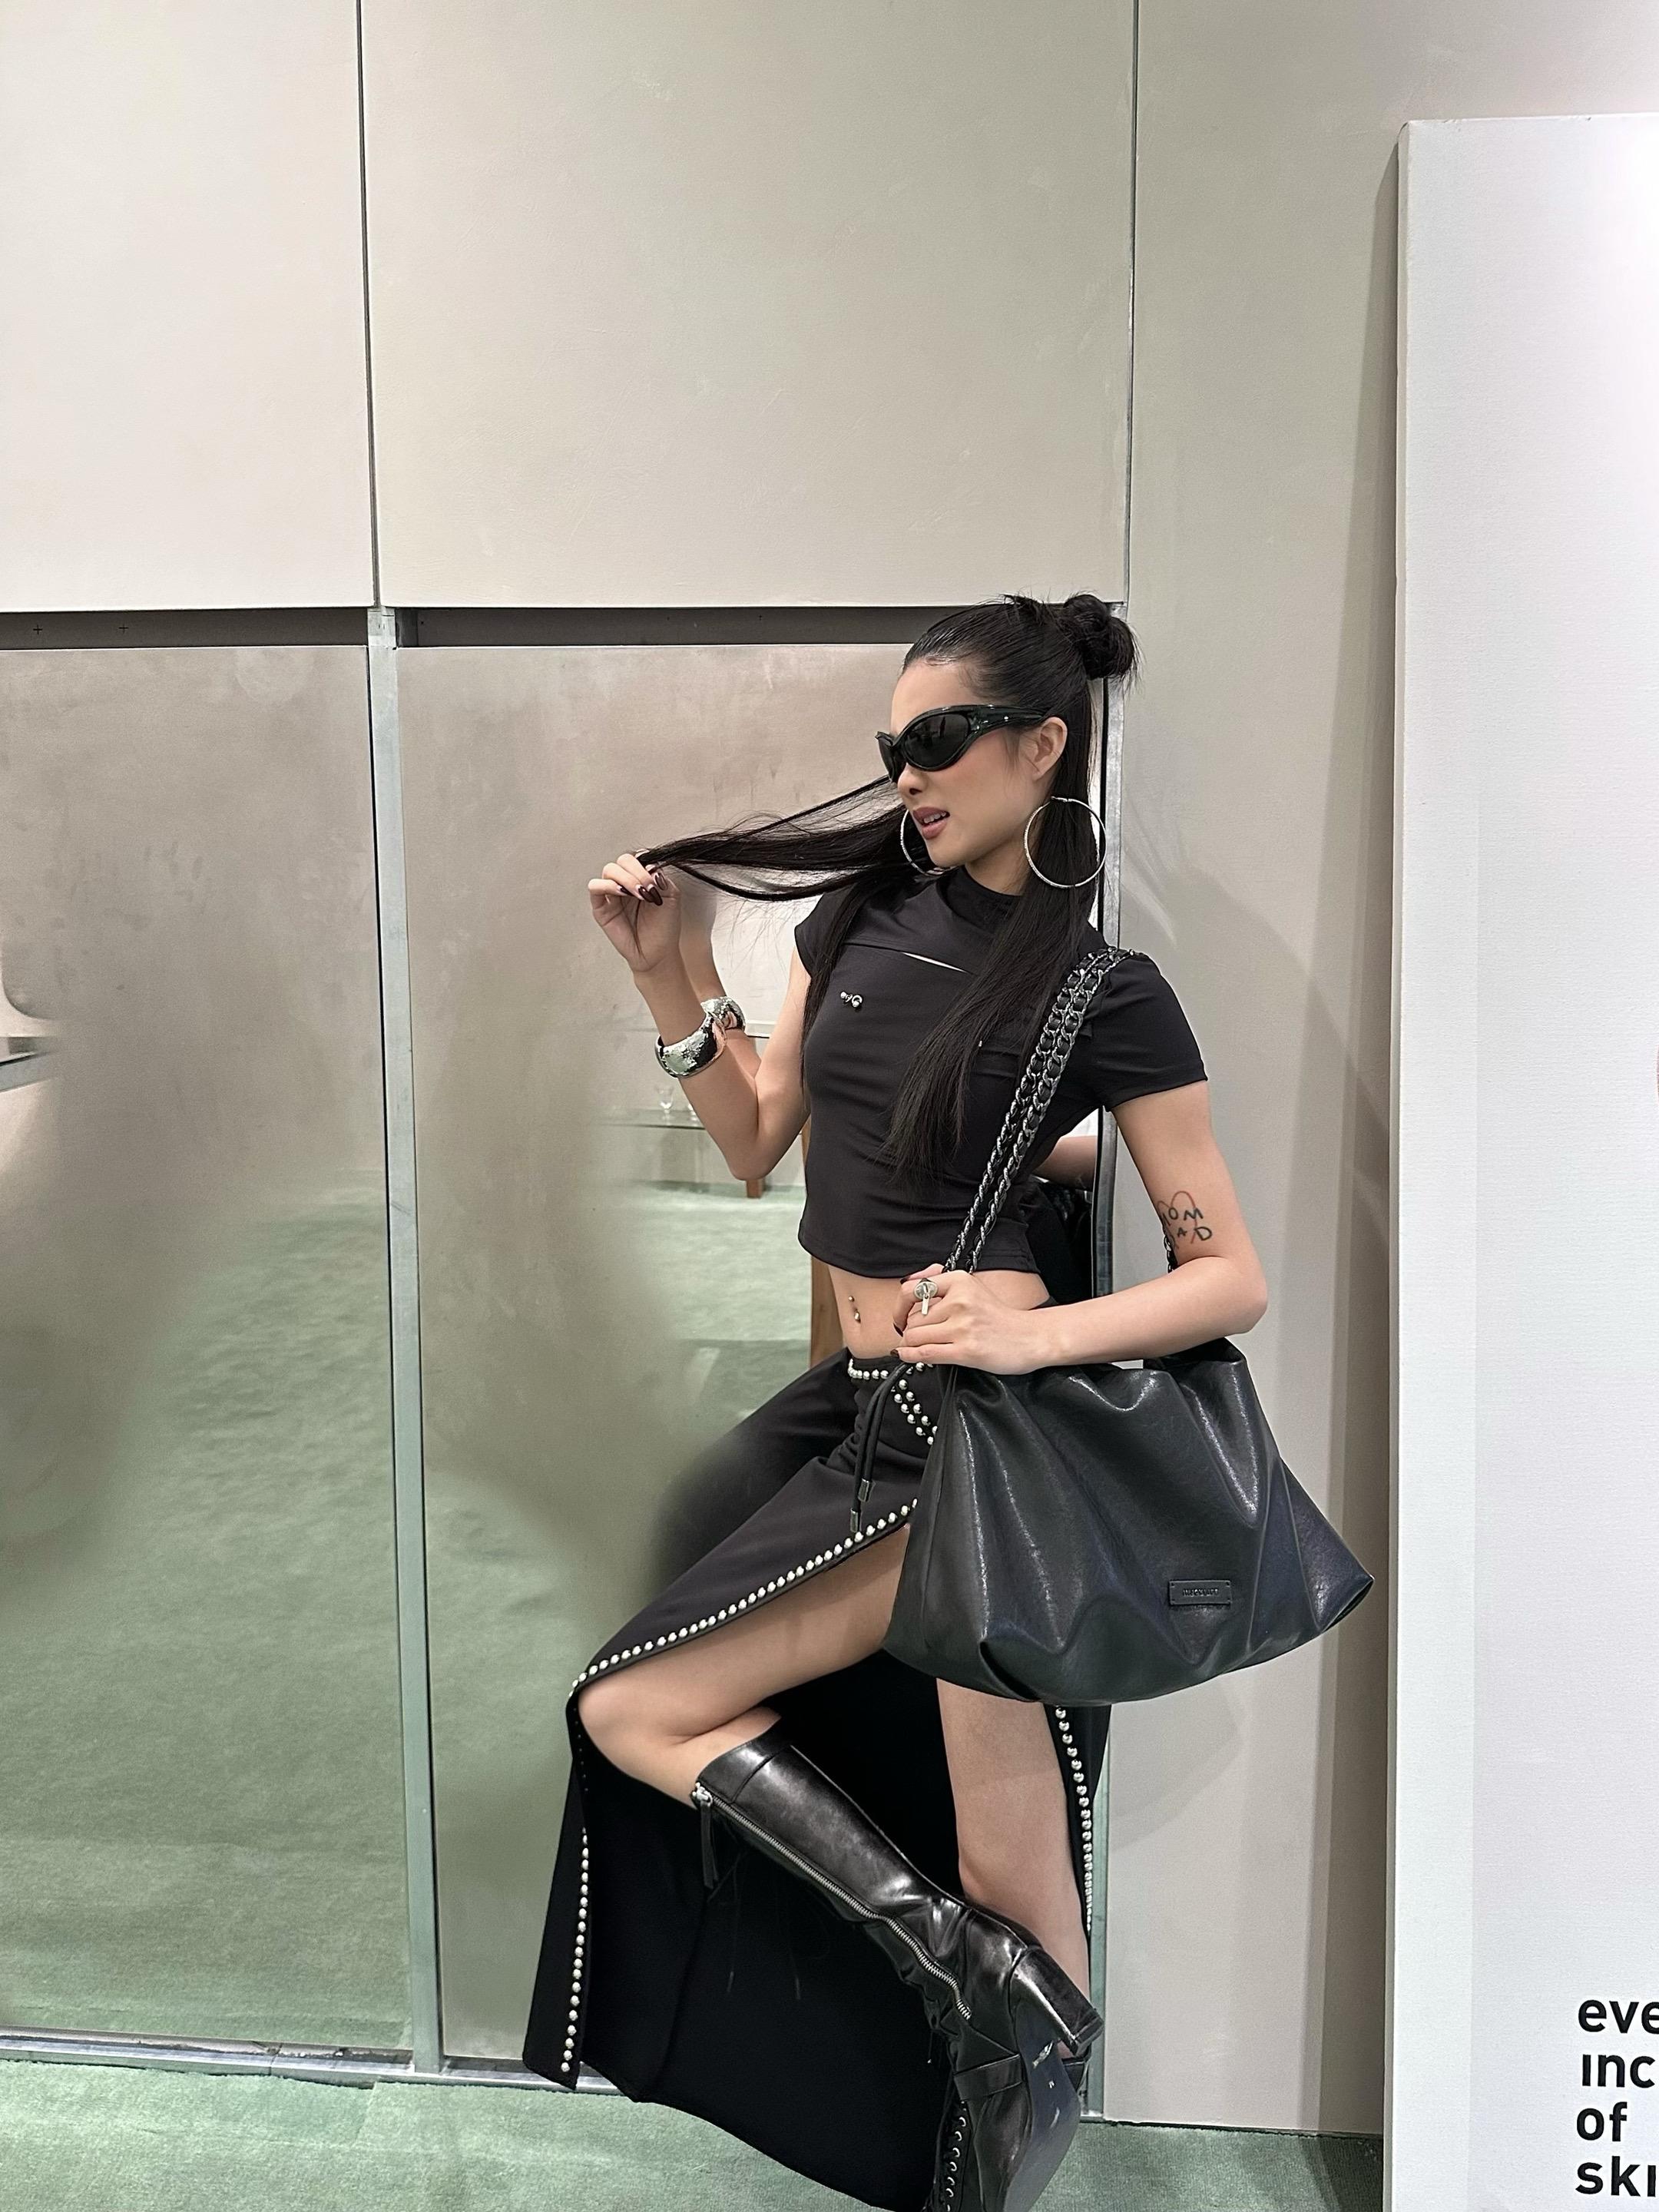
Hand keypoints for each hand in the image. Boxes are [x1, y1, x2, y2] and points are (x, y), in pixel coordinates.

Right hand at [588, 851, 682, 973]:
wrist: (658, 952)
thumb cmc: (664, 927)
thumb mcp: (671, 897)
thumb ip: (662, 878)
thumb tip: (650, 866)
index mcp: (641, 878)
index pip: (637, 858)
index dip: (646, 865)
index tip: (656, 880)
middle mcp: (626, 883)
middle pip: (622, 861)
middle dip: (637, 872)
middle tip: (648, 888)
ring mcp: (612, 894)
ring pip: (609, 870)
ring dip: (625, 878)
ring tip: (639, 894)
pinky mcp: (601, 907)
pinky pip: (595, 887)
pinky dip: (607, 885)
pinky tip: (622, 894)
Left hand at [890, 1265, 1057, 1375]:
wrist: (1030, 1337)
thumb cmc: (999, 1317)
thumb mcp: (972, 1289)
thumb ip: (942, 1285)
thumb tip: (911, 1283)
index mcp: (960, 1281)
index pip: (912, 1290)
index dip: (899, 1306)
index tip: (900, 1316)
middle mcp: (960, 1301)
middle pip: (912, 1320)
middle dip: (910, 1331)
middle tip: (920, 1337)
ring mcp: (963, 1326)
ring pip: (915, 1337)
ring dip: (913, 1345)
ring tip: (923, 1347)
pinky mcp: (966, 1350)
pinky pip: (925, 1353)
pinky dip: (910, 1356)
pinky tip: (907, 1355)